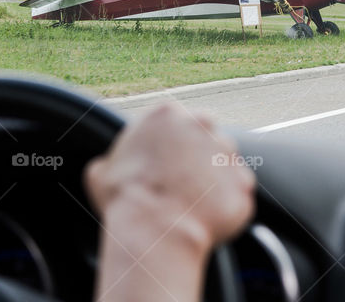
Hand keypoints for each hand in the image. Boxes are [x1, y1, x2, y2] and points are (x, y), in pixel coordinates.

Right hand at [85, 103, 254, 301]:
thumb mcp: (101, 173)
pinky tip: (205, 218)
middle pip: (203, 137)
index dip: (169, 147)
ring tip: (191, 204)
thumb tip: (104, 168)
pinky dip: (225, 204)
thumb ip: (110, 161)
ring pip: (223, 164)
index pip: (174, 123)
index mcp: (166, 115)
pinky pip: (236, 192)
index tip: (163, 166)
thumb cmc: (126, 201)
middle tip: (178, 185)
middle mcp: (201, 125)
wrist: (155, 230)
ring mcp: (226, 152)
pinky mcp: (243, 181)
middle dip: (195, 158)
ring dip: (212, 181)